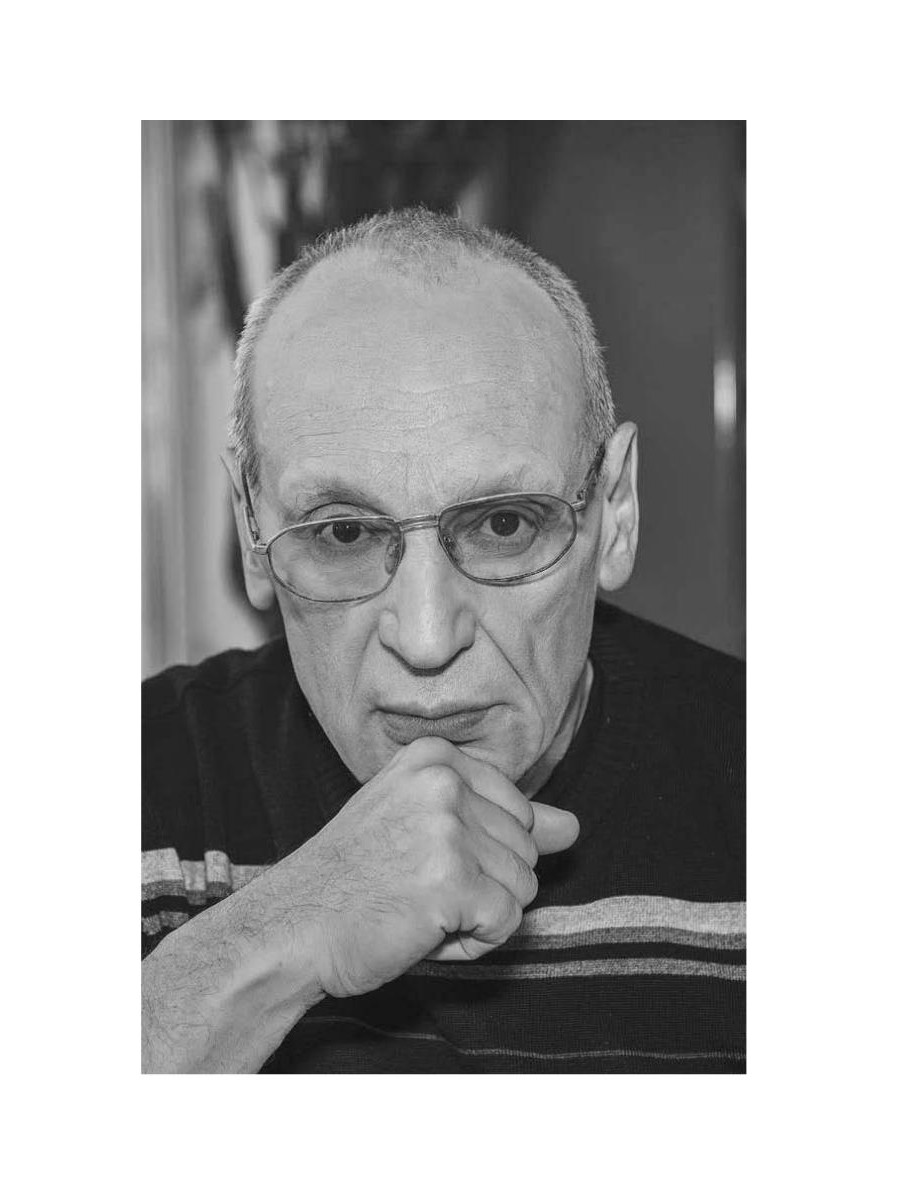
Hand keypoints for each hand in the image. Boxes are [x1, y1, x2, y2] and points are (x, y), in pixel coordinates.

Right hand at [287, 736, 579, 998]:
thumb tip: (572, 827)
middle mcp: (445, 782)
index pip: (517, 810)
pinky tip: (424, 931)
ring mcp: (449, 829)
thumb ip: (500, 820)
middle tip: (416, 889)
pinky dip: (474, 943)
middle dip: (483, 885)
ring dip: (479, 916)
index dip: (479, 853)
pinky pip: (508, 922)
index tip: (419, 860)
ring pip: (523, 888)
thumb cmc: (354, 879)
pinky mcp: (454, 881)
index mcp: (436, 758)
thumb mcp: (424, 829)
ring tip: (418, 908)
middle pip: (526, 849)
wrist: (293, 926)